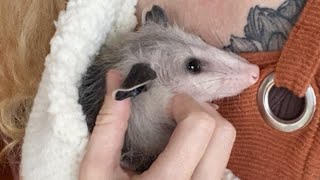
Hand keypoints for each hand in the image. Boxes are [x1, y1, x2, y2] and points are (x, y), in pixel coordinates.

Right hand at [80, 70, 235, 179]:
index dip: (185, 104)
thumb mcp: (95, 170)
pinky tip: (183, 148)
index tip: (164, 104)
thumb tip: (117, 80)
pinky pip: (221, 160)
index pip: (202, 126)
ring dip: (205, 126)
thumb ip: (109, 124)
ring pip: (226, 147)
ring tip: (177, 128)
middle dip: (200, 111)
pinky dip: (207, 144)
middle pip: (224, 133)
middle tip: (173, 111)